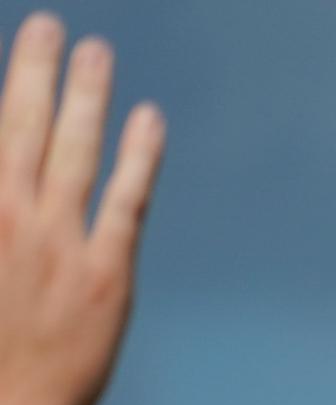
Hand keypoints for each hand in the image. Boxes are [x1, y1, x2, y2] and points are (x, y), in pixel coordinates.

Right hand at [0, 16, 162, 404]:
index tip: (22, 50)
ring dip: (87, 95)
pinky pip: (126, 199)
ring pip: (75, 149)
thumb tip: (11, 182)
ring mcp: (57, 242)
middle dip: (37, 69)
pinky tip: (148, 120)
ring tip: (95, 52)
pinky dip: (139, 155)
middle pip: (24, 123)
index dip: (9, 90)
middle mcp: (8, 214)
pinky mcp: (106, 274)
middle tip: (52, 27)